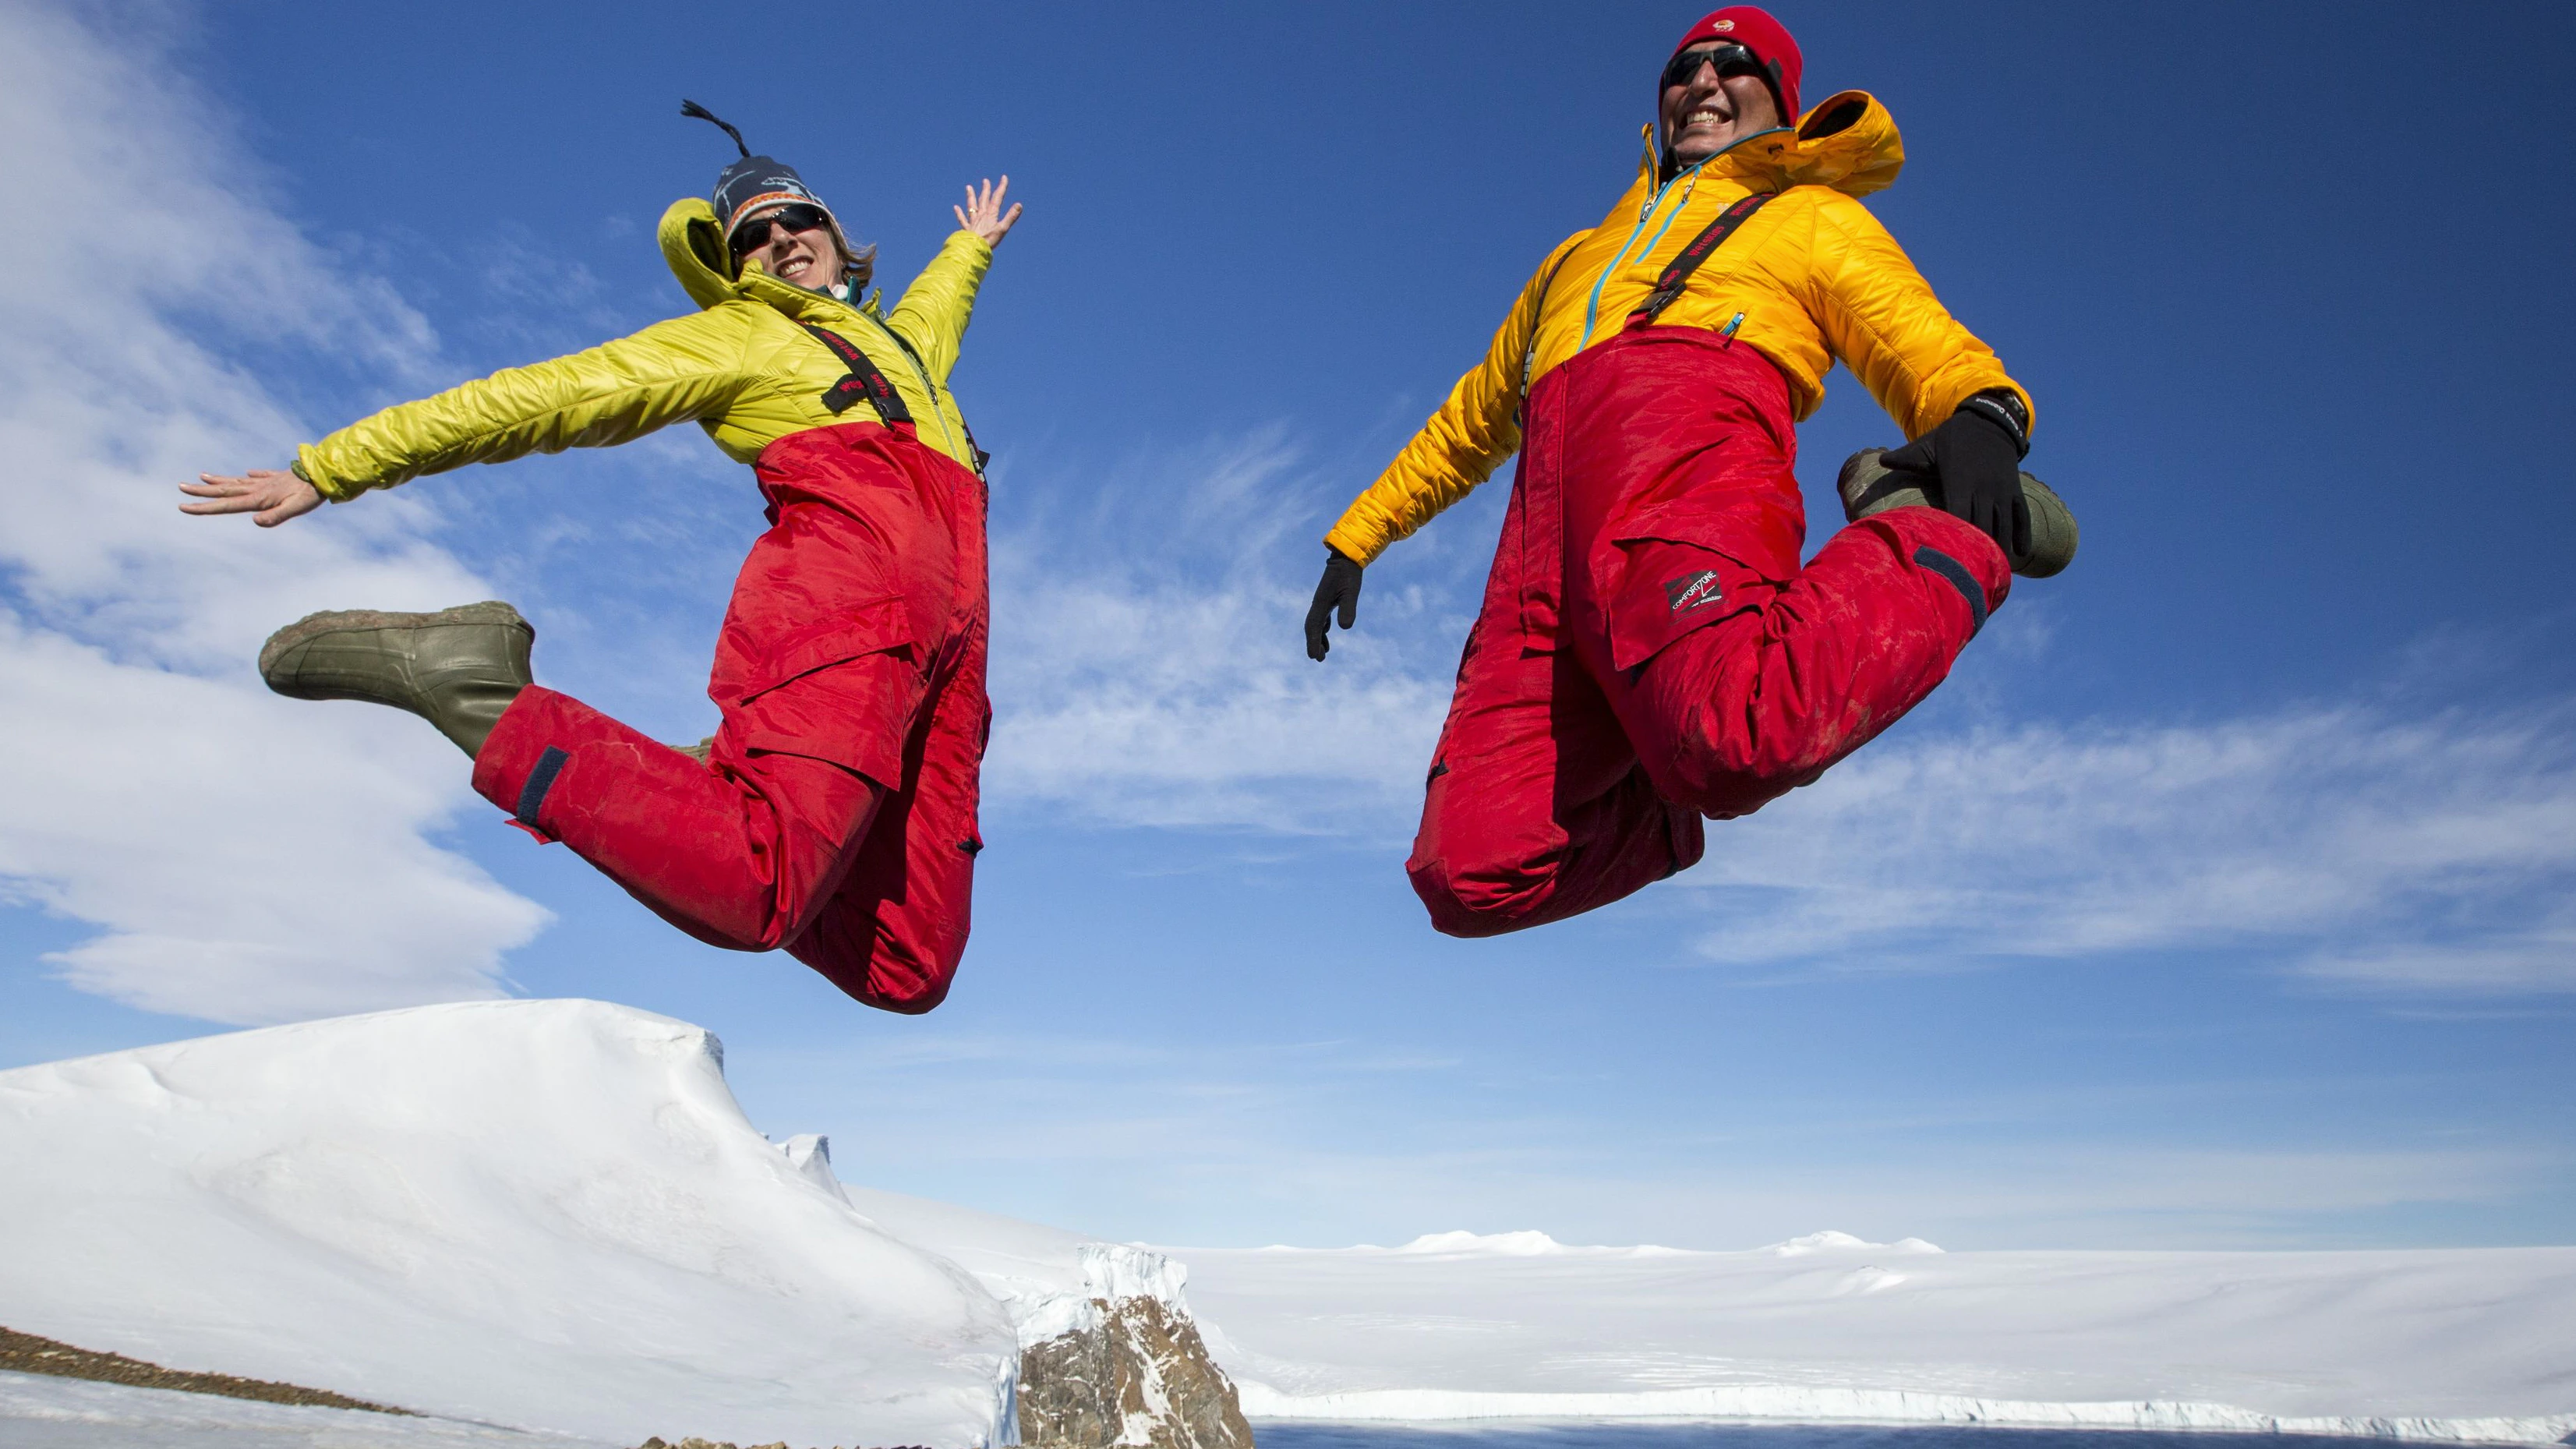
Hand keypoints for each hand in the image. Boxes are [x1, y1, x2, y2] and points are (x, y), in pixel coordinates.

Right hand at [180, 468, 322, 527]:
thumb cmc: (309, 495)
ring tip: (200, 476)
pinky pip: (257, 476)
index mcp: (258, 498)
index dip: (204, 507)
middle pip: (224, 490)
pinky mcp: (276, 477)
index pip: (225, 504)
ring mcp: (265, 481)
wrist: (323, 474)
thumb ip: (276, 517)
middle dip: (200, 491)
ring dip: (218, 480)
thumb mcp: (295, 510)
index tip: (183, 507)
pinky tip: (245, 473)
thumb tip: (255, 522)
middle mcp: (257, 488)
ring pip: (236, 481)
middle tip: (180, 487)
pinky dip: (248, 475)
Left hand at [955, 177, 1021, 246]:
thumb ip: (1011, 217)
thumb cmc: (989, 240)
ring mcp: (973, 221)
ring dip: (971, 196)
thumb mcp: (1003, 229)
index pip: (997, 198)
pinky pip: (962, 219)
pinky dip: (959, 213)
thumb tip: (1019, 205)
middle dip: (986, 189)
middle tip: (985, 180)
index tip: (1004, 177)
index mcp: (991, 214)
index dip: (1001, 187)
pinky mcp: (967, 229)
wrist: (973, 248)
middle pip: (983, 199)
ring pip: (972, 206)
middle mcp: (981, 215)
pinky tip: (956, 207)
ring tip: (968, 187)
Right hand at [1304, 549, 1363, 660]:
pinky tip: (1327, 633)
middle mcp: (1318, 604)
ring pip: (1317, 624)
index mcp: (1321, 603)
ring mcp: (1322, 601)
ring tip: (1324, 653)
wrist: (1347, 556)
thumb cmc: (1349, 574)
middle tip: (1319, 659)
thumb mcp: (1351, 591)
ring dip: (1318, 638)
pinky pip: (1322, 617)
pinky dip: (1323, 628)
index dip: (1313, 643)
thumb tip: (1344, 628)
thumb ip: (1348, 608)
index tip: (1314, 657)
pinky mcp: (1328, 598)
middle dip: (1314, 643)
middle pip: (1312, 627)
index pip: (1314, 627)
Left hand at [1878, 408, 2028, 560]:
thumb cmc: (1951, 438)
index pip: (1956, 514)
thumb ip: (1906, 457)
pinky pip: (2023, 515)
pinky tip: (2020, 553)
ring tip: (1993, 573)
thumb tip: (1880, 459)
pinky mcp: (2015, 489)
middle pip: (1981, 526)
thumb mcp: (1926, 445)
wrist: (1988, 421)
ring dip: (1999, 548)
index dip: (1953, 537)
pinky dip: (2023, 534)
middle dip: (1975, 551)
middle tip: (1969, 577)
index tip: (1947, 559)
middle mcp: (1982, 488)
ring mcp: (2001, 490)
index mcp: (1958, 481)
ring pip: (2003, 524)